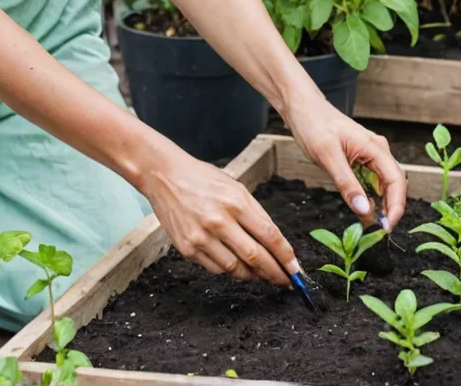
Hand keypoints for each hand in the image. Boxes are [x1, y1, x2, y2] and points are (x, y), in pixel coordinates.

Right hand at [138, 147, 298, 285]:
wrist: (164, 177)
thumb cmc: (203, 179)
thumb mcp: (235, 187)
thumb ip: (255, 213)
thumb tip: (275, 242)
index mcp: (235, 202)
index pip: (269, 236)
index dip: (286, 256)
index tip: (296, 269)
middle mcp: (219, 221)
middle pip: (255, 257)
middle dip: (275, 274)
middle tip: (286, 282)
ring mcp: (201, 237)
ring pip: (236, 269)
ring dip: (253, 276)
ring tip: (262, 275)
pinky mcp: (187, 248)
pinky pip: (216, 269)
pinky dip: (230, 270)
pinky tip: (236, 265)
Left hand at [284, 96, 406, 230]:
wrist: (301, 107)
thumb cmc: (313, 125)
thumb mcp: (328, 156)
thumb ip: (347, 183)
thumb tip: (365, 211)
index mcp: (375, 147)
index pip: (396, 180)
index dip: (396, 206)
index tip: (387, 227)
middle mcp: (377, 150)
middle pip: (394, 184)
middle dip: (390, 209)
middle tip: (378, 232)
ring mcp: (369, 154)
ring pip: (383, 184)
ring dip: (381, 204)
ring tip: (371, 226)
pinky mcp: (360, 158)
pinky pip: (371, 181)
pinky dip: (370, 197)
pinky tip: (363, 209)